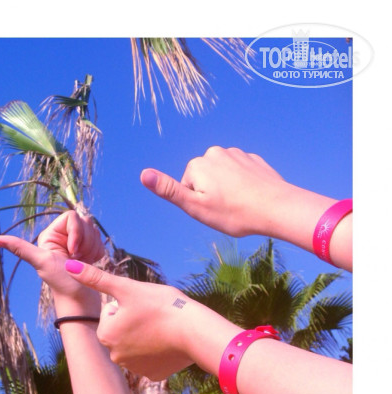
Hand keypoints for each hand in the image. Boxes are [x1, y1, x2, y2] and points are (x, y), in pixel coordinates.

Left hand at [0, 211, 104, 314]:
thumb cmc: (61, 283)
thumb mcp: (40, 262)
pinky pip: (100, 242)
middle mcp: (63, 238)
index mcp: (51, 236)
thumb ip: (19, 248)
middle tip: (78, 258)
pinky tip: (90, 265)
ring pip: (94, 231)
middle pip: (85, 222)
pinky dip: (98, 253)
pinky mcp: (89, 252)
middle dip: (86, 241)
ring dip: (93, 248)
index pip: (72, 217)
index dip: (77, 232)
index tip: (73, 251)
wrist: (81, 302)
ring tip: (83, 263)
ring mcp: (77, 245)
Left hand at [64, 259, 197, 379]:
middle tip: (153, 315)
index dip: (127, 304)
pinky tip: (168, 342)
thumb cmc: (161, 305)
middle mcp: (115, 356)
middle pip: (122, 329)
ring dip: (145, 334)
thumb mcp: (126, 288)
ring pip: (136, 343)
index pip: (110, 312)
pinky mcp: (153, 375)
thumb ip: (96, 278)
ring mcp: (135, 368)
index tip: (142, 305)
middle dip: (134, 320)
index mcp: (106, 334)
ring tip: (162, 327)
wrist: (195, 332)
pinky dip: (158, 349)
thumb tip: (68, 266)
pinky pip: (151, 358)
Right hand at [141, 146, 287, 236]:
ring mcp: (236, 154)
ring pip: (222, 176)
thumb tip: (143, 174)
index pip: (186, 187)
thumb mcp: (195, 206)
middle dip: (211, 193)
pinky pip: (239, 174)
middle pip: (203, 179)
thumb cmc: (233, 213)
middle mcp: (215, 153)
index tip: (212, 210)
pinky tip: (252, 197)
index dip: (197, 203)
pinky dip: (242, 185)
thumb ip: (168, 189)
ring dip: (227, 189)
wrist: (277, 208)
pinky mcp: (253, 160)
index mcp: (197, 164)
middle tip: (225, 209)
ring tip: (239, 205)